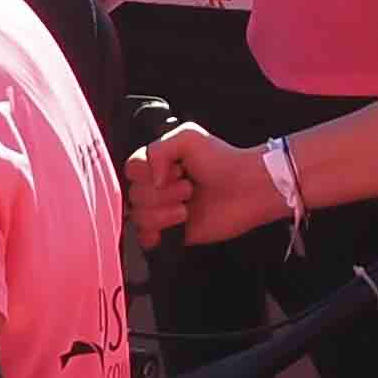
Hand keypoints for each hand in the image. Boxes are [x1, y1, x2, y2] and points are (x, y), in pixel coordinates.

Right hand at [123, 119, 291, 243]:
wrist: (247, 189)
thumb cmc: (223, 161)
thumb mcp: (188, 138)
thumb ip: (158, 150)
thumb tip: (151, 179)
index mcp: (158, 163)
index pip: (131, 169)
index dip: (148, 171)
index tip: (173, 170)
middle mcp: (157, 187)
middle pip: (134, 195)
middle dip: (163, 192)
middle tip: (188, 187)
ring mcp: (162, 210)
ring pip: (139, 217)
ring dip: (165, 212)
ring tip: (187, 206)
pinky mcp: (170, 232)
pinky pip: (145, 239)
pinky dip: (156, 234)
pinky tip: (176, 224)